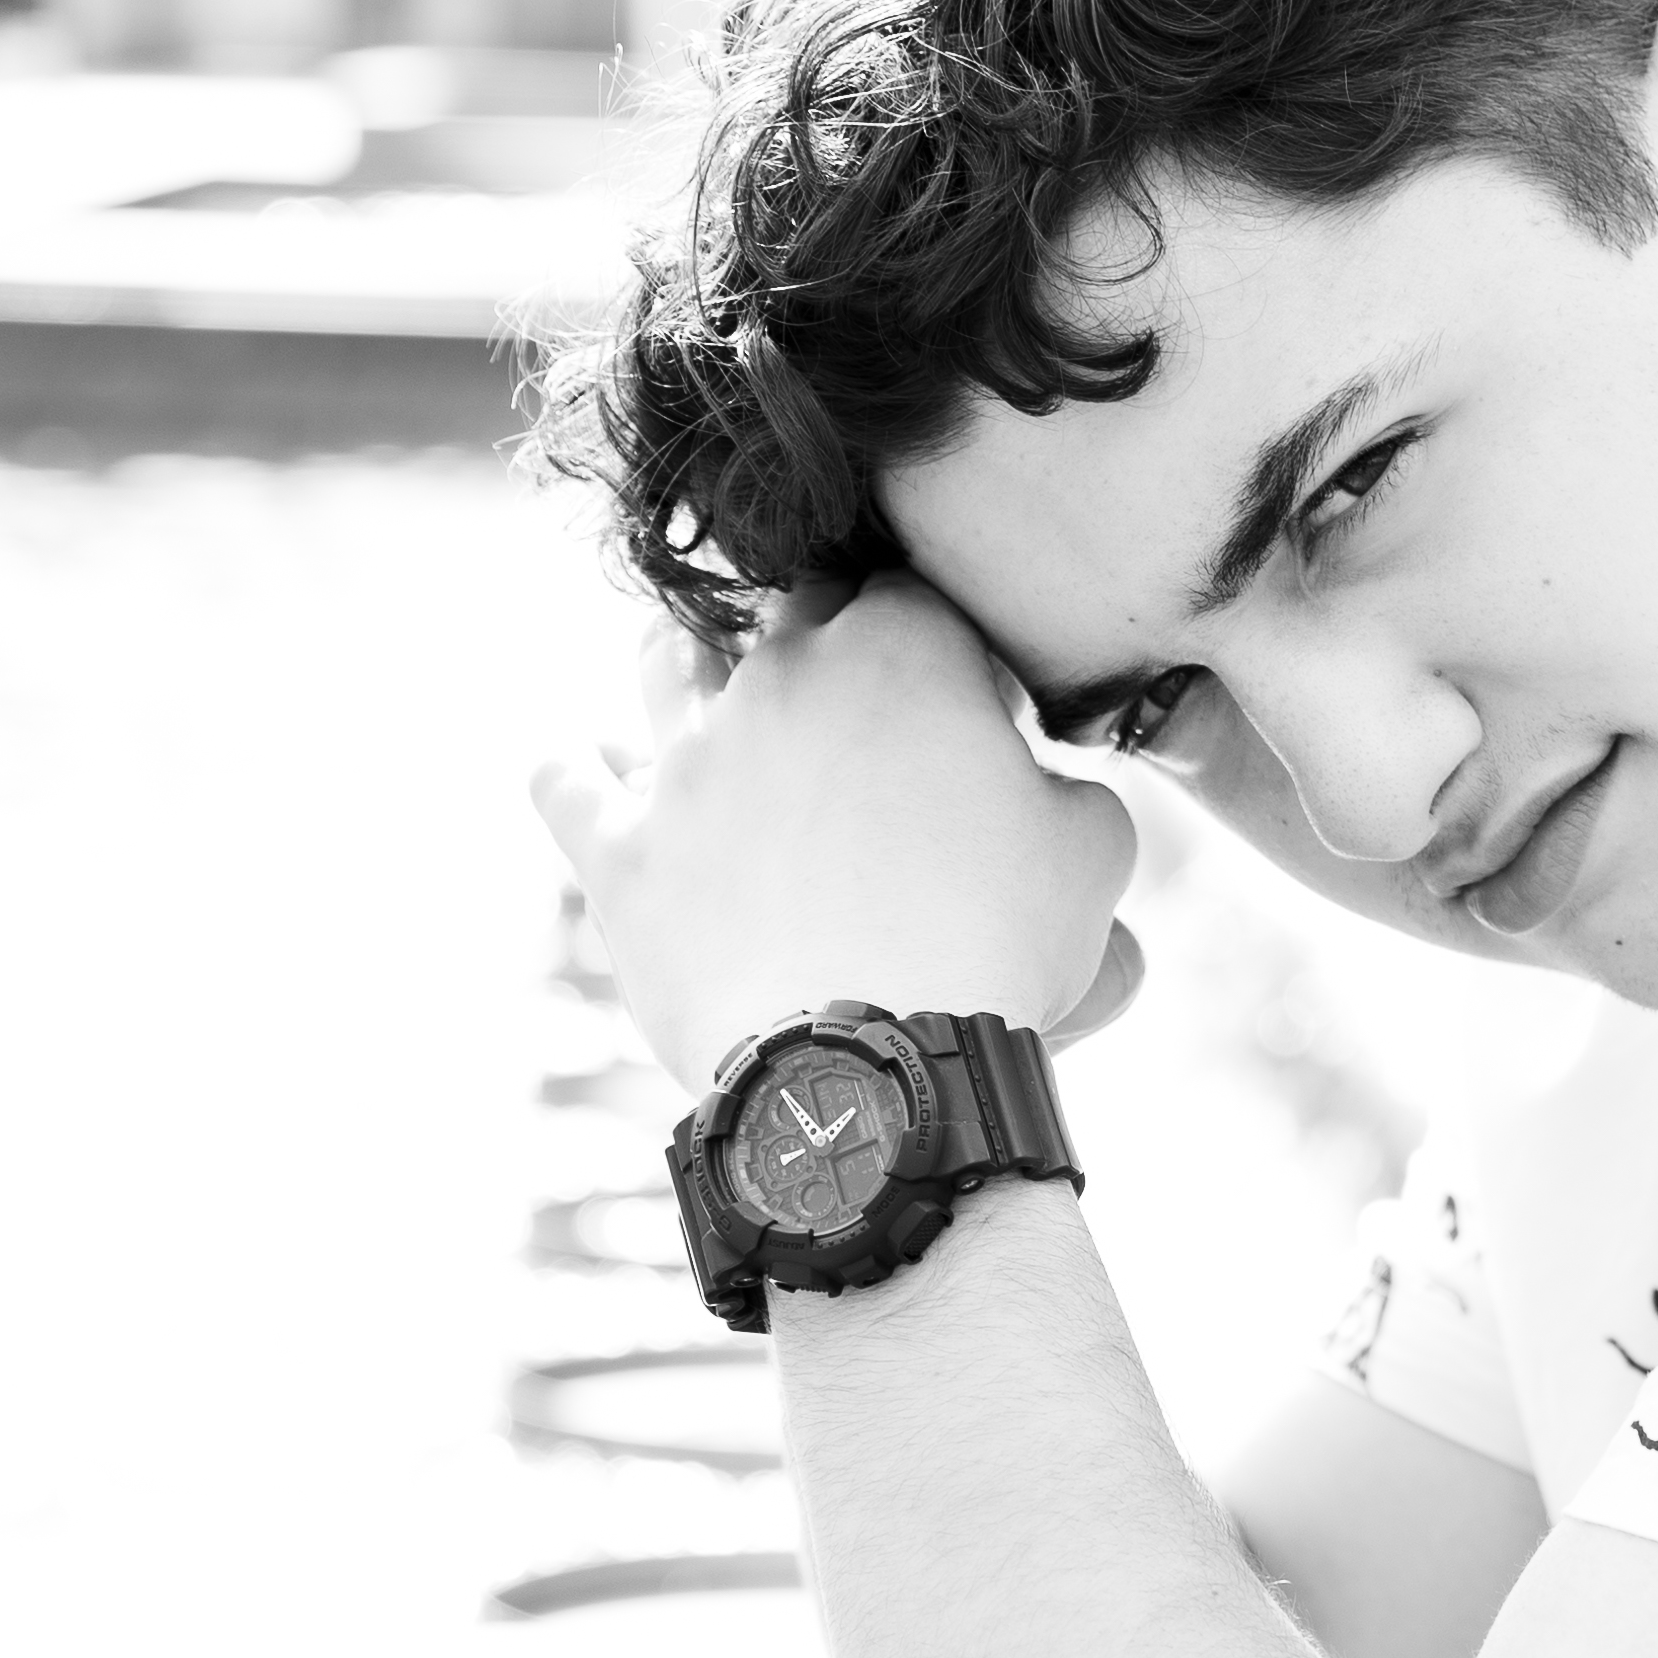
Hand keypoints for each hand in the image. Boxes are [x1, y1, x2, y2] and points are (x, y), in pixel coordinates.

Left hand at [531, 585, 1142, 1095]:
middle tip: (851, 702)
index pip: (912, 591)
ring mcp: (686, 757)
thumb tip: (1044, 790)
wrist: (875, 1065)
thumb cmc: (998, 950)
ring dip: (689, 662)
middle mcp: (779, 677)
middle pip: (790, 608)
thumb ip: (1070, 790)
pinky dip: (576, 774)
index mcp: (900, 650)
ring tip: (702, 680)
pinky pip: (566, 783)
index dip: (945, 641)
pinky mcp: (622, 846)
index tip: (969, 704)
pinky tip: (585, 773)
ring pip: (667, 659)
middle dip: (823, 635)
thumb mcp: (1092, 855)